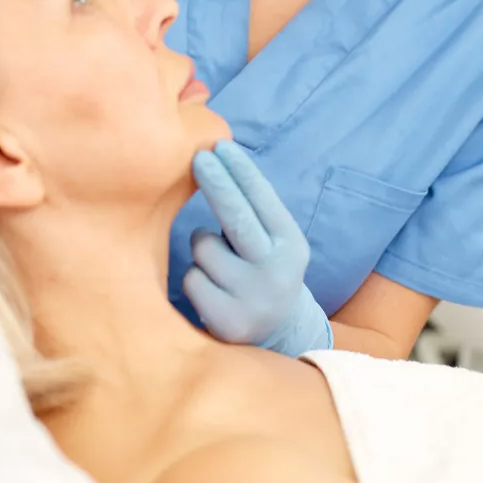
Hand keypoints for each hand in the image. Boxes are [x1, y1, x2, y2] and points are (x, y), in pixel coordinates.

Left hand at [183, 141, 332, 356]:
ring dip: (202, 247)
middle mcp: (277, 272)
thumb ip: (253, 213)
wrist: (280, 336)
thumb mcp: (274, 243)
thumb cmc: (263, 272)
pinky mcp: (228, 322)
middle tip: (198, 158)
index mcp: (291, 246)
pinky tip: (213, 289)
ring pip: (203, 248)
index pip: (264, 199)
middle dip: (216, 182)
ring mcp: (253, 299)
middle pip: (237, 217)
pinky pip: (192, 279)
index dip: (241, 170)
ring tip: (219, 263)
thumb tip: (218, 162)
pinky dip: (195, 278)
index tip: (220, 146)